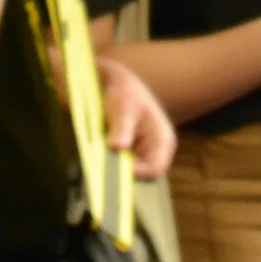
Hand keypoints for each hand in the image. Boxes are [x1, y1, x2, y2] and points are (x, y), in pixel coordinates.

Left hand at [95, 54, 176, 178]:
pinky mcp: (130, 156)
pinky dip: (109, 166)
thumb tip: (117, 148)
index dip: (135, 174)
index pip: (154, 169)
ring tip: (98, 159)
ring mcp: (143, 155)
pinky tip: (97, 157)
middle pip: (141, 177)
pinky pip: (120, 169)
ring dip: (114, 170)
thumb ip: (121, 129)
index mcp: (163, 140)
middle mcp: (156, 152)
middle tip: (100, 167)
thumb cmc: (125, 93)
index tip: (112, 168)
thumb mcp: (123, 108)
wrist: (118, 85)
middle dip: (122, 175)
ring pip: (129, 175)